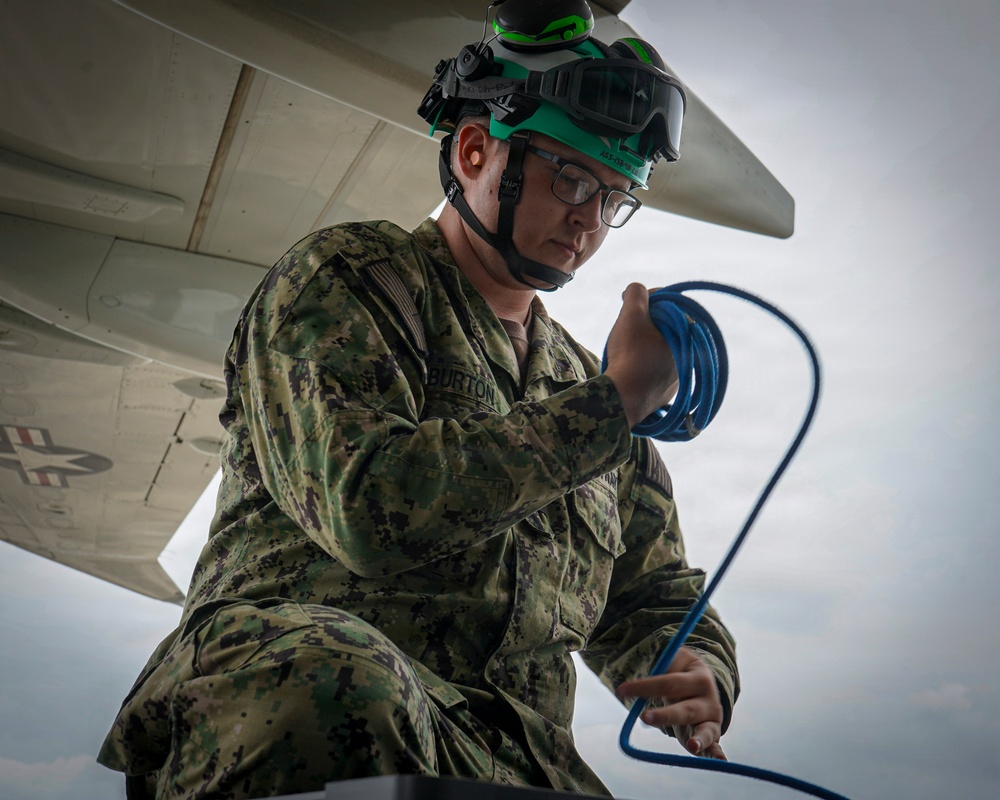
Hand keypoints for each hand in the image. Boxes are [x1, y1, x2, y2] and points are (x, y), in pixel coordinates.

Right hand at [604, 283, 677, 427]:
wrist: (622, 399)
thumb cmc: (630, 355)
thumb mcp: (631, 316)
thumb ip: (637, 294)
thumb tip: (637, 289)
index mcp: (688, 337)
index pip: (670, 306)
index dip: (647, 299)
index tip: (629, 303)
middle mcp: (689, 358)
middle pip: (664, 328)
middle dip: (644, 323)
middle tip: (625, 325)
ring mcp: (678, 377)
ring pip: (659, 349)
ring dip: (644, 343)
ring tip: (624, 347)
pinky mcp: (665, 393)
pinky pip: (655, 370)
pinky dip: (643, 364)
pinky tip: (627, 366)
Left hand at [616, 646, 726, 759]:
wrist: (702, 683)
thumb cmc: (680, 672)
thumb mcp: (673, 662)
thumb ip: (659, 666)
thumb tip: (632, 680)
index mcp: (698, 676)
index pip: (668, 683)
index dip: (645, 686)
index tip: (622, 691)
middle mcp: (709, 698)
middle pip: (685, 709)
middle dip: (665, 715)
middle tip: (644, 717)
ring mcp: (712, 718)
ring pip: (705, 729)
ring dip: (699, 738)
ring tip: (692, 745)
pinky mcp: (712, 733)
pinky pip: (715, 745)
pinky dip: (716, 753)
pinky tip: (719, 761)